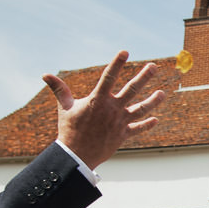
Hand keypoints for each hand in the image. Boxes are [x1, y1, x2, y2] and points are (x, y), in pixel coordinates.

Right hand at [46, 50, 163, 169]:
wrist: (76, 155)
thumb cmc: (69, 129)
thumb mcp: (64, 107)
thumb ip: (59, 89)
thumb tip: (45, 74)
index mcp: (98, 100)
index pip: (109, 77)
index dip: (117, 64)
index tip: (125, 52)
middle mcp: (112, 109)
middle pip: (131, 90)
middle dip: (143, 77)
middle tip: (154, 67)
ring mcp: (120, 122)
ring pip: (140, 109)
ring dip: (153, 101)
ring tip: (163, 93)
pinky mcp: (123, 135)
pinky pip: (138, 129)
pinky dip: (146, 125)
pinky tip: (155, 119)